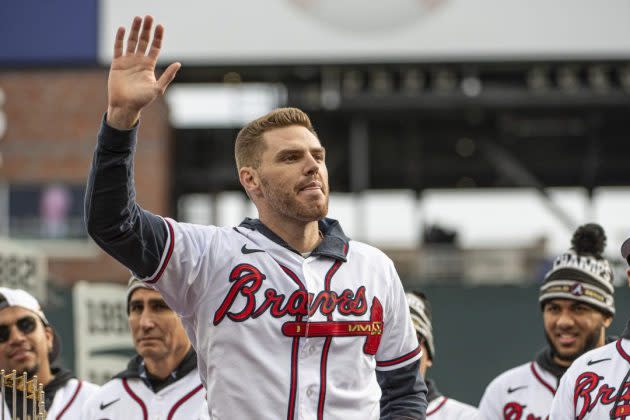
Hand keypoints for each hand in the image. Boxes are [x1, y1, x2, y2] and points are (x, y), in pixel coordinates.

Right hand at [107, 15, 180, 129]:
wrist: (125, 106)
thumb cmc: (142, 100)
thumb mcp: (158, 88)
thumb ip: (168, 76)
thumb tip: (178, 63)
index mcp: (149, 66)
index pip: (155, 47)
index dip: (158, 37)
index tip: (160, 26)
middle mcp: (139, 61)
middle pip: (143, 41)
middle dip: (146, 29)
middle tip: (149, 17)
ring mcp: (128, 61)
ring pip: (132, 41)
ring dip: (135, 30)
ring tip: (138, 18)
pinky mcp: (117, 63)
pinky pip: (118, 48)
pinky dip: (120, 38)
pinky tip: (123, 29)